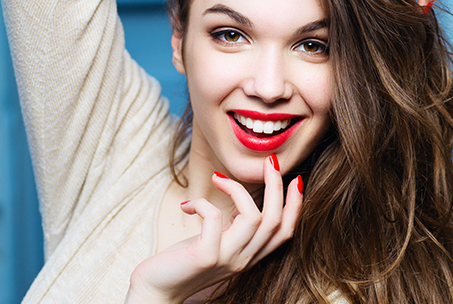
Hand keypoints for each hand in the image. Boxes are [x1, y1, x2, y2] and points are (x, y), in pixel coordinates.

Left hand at [125, 157, 300, 303]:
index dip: (295, 205)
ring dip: (238, 188)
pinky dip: (202, 202)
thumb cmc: (183, 261)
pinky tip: (187, 204)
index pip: (285, 232)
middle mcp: (243, 260)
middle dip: (276, 187)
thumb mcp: (217, 242)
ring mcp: (226, 259)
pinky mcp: (205, 255)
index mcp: (249, 255)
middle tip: (269, 162)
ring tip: (217, 177)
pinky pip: (214, 218)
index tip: (295, 179)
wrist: (156, 289)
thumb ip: (234, 228)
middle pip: (275, 221)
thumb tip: (242, 200)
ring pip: (253, 217)